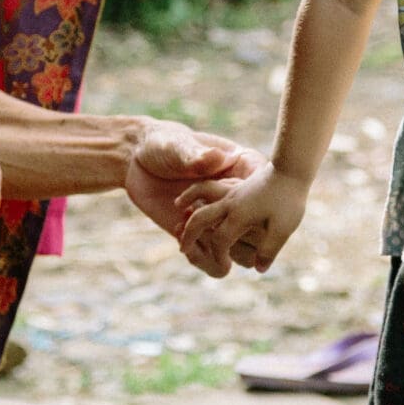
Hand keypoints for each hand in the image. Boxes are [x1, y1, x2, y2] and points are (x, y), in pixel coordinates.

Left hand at [124, 121, 258, 245]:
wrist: (136, 159)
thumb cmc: (163, 143)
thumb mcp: (177, 145)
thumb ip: (196, 154)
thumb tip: (216, 158)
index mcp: (244, 170)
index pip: (267, 199)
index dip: (253, 209)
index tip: (224, 209)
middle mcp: (240, 199)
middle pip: (260, 234)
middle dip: (234, 237)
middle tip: (203, 224)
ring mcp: (224, 219)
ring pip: (241, 254)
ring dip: (218, 252)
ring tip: (188, 235)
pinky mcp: (205, 234)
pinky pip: (217, 261)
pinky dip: (202, 257)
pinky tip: (181, 239)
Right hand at [178, 165, 309, 280]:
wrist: (292, 167)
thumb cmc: (290, 198)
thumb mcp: (283, 228)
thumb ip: (269, 250)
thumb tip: (259, 269)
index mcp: (238, 217)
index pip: (219, 241)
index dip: (217, 256)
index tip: (222, 265)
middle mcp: (230, 203)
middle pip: (200, 219)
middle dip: (189, 234)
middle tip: (181, 247)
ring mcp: (232, 190)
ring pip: (201, 194)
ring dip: (188, 202)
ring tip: (179, 208)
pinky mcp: (238, 182)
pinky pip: (212, 184)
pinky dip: (200, 189)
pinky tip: (202, 192)